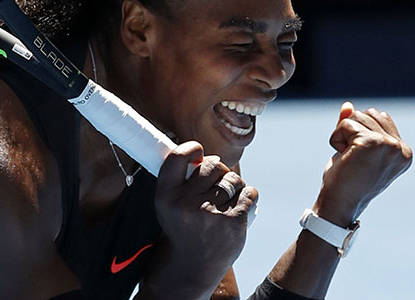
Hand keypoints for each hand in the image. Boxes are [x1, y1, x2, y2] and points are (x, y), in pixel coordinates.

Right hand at [149, 142, 257, 293]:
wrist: (192, 265)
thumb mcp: (168, 203)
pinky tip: (239, 204)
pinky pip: (249, 193)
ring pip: (233, 179)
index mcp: (166, 195)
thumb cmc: (182, 227)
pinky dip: (247, 195)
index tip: (197, 150)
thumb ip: (180, 178)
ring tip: (226, 198)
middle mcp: (186, 203)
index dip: (190, 149)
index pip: (177, 158)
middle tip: (215, 183)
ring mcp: (211, 213)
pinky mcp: (233, 222)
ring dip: (233, 184)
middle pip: (212, 165)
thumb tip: (203, 154)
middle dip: (218, 169)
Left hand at [314, 102, 412, 225]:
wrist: (340, 202)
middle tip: (352, 157)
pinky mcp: (371, 142)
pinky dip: (336, 138)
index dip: (360, 130)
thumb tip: (347, 104)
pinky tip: (342, 156)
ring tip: (347, 157)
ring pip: (355, 116)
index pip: (380, 117)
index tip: (360, 156)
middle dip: (351, 130)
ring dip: (343, 134)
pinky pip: (345, 124)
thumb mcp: (353, 147)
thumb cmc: (347, 178)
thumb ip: (354, 125)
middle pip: (368, 113)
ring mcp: (389, 145)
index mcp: (403, 151)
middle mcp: (401, 148)